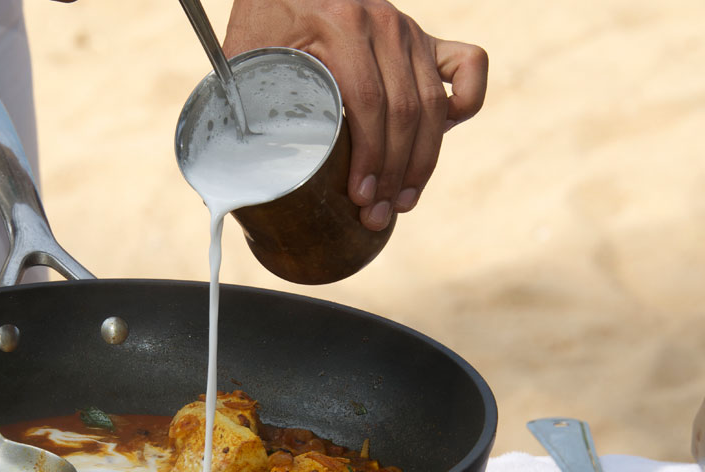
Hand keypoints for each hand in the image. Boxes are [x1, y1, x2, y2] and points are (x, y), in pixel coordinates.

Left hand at [224, 0, 486, 230]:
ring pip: (435, 105)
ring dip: (422, 161)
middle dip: (394, 173)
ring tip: (402, 200)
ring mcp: (409, 31)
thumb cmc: (265, 23)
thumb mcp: (248, 55)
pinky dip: (466, 103)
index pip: (370, 104)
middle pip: (406, 112)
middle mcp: (384, 24)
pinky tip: (438, 139)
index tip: (359, 196)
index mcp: (342, 25)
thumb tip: (236, 169)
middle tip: (377, 214)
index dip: (369, 158)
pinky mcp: (424, 39)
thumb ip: (242, 100)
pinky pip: (468, 67)